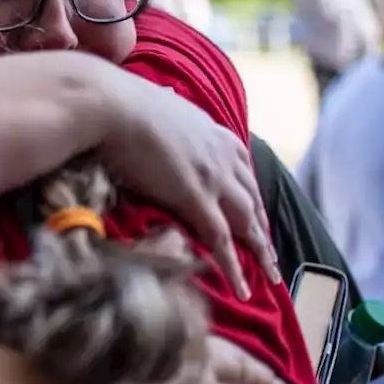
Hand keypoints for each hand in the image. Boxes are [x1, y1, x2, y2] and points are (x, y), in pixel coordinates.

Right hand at [95, 73, 278, 299]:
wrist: (111, 105)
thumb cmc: (122, 103)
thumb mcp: (158, 102)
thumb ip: (169, 106)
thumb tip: (167, 95)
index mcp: (214, 132)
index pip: (243, 169)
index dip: (251, 194)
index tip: (256, 212)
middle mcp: (222, 156)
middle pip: (252, 199)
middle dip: (263, 227)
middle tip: (272, 252)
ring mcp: (213, 178)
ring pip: (246, 222)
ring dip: (261, 251)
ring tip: (271, 275)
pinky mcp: (196, 198)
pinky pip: (222, 240)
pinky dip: (235, 267)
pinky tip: (243, 287)